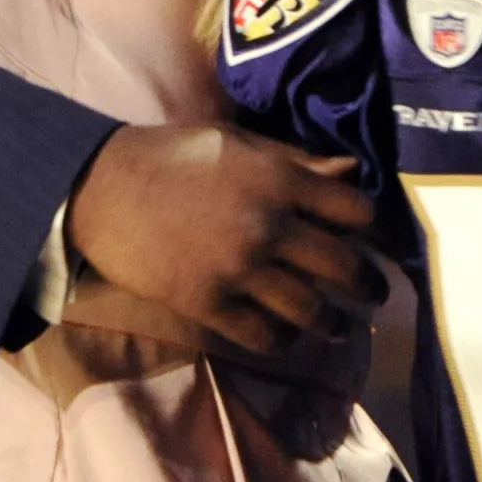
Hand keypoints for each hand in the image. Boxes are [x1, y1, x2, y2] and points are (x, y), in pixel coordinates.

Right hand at [65, 123, 385, 354]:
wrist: (104, 189)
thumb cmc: (173, 156)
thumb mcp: (236, 142)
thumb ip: (294, 160)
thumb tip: (349, 171)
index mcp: (277, 179)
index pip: (355, 212)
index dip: (373, 229)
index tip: (377, 242)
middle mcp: (268, 225)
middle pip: (342, 267)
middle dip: (367, 285)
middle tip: (374, 293)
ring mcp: (239, 269)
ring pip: (310, 310)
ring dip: (333, 323)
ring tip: (339, 327)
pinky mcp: (210, 304)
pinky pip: (265, 336)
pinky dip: (283, 339)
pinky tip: (287, 334)